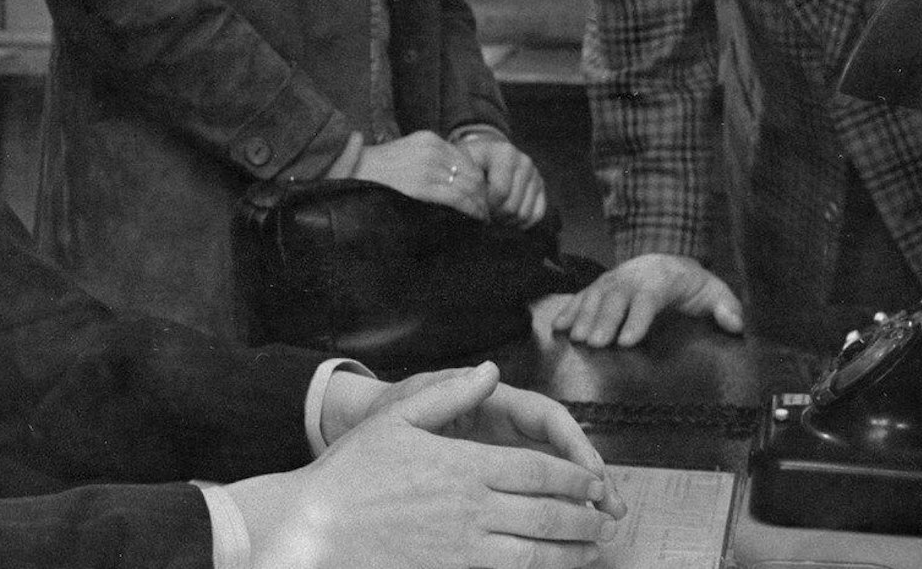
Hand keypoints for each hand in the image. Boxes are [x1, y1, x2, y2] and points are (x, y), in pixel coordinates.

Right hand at [231, 363, 615, 568]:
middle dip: (584, 518)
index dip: (574, 477)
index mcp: (465, 465)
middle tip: (606, 520)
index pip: (539, 470)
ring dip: (571, 552)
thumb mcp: (398, 417)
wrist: (315, 528)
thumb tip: (487, 370)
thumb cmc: (351, 473)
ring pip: (536, 553)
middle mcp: (472, 508)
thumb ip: (449, 394)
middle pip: (548, 514)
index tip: (593, 482)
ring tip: (591, 550)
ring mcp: (464, 548)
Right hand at [352, 131, 490, 221]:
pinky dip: (471, 210)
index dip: (478, 182)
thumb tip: (456, 182)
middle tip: (486, 213)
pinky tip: (474, 219)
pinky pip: (458, 198)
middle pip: (473, 173)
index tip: (481, 198)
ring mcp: (427, 166)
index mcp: (429, 139)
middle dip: (482, 195)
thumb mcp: (407, 155)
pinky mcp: (421, 186)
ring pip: (470, 186)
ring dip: (480, 205)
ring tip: (482, 220)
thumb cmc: (375, 171)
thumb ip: (431, 163)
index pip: (468, 161)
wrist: (348, 171)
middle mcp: (432, 149)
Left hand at [456, 132, 546, 226]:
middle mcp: (524, 162)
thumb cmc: (469, 162)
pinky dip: (521, 223)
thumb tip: (475, 209)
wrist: (485, 153)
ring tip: (492, 215)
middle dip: (494, 216)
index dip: (485, 206)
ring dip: (506, 221)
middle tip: (482, 214)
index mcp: (505, 153)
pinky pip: (537, 215)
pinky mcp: (540, 186)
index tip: (474, 207)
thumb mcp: (462, 165)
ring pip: (524, 214)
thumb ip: (466, 183)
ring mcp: (535, 174)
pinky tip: (506, 218)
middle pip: (512, 207)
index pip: (500, 192)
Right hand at [548, 254, 743, 347]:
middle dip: (604, 320)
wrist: (667, 263)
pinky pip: (580, 297)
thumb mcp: (714, 292)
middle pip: (616, 296)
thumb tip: (734, 323)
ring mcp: (612, 280)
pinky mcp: (598, 287)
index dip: (637, 318)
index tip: (627, 341)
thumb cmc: (691, 286)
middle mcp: (633, 276)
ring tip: (577, 340)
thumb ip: (726, 307)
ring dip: (583, 317)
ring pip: (594, 295)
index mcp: (662, 278)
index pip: (649, 296)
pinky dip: (567, 311)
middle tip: (595, 344)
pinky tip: (557, 328)